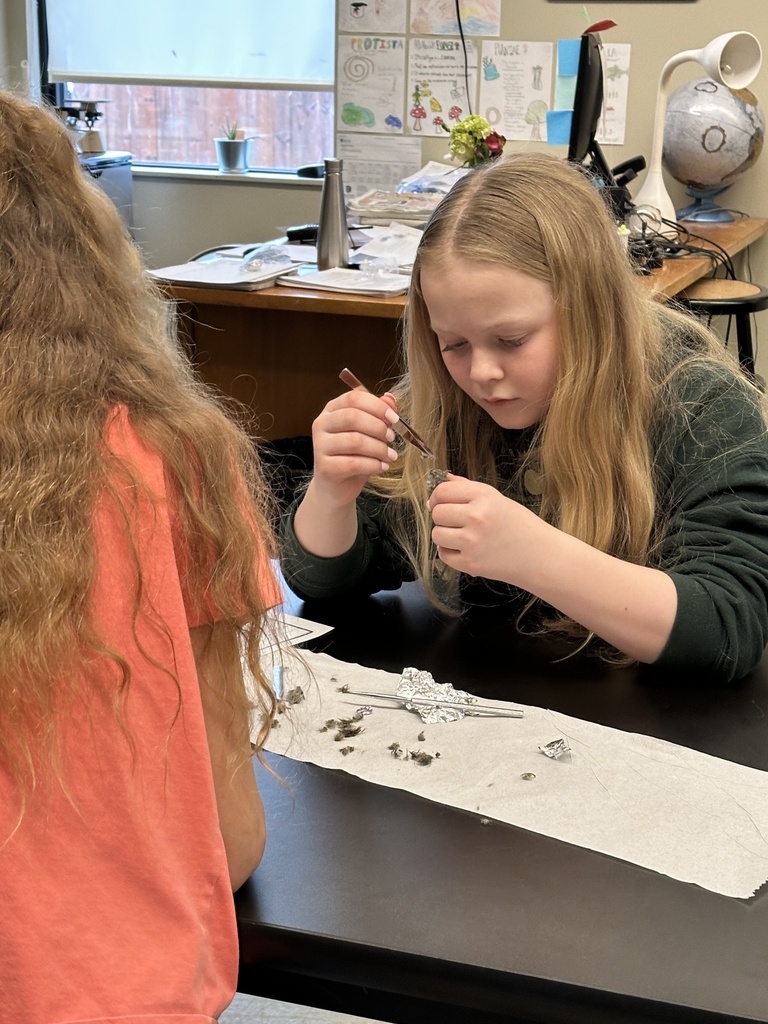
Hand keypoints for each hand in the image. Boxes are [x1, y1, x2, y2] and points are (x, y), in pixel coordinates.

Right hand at [310, 388, 398, 508]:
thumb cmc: (354, 456)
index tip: (394, 419)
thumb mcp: (369, 433)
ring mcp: (320, 446)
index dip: (377, 406)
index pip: (353, 398)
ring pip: (355, 441)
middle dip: (378, 427)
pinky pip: (354, 463)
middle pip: (353, 417)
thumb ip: (378, 414)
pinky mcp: (324, 467)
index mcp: (332, 409)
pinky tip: (383, 467)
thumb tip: (390, 398)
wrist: (337, 487)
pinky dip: (373, 465)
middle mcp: (322, 424)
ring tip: (390, 456)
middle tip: (391, 438)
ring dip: (379, 448)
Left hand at [428, 475, 542, 583]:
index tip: (438, 502)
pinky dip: (450, 553)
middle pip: (437, 513)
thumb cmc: (519, 525)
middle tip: (456, 522)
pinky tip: (466, 549)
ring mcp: (472, 541)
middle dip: (442, 517)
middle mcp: (476, 516)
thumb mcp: (496, 498)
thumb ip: (468, 488)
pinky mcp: (470, 563)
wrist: (540, 555)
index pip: (442, 491)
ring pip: (436, 534)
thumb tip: (444, 479)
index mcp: (483, 496)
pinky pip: (443, 554)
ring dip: (444, 535)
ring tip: (462, 536)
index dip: (436, 497)